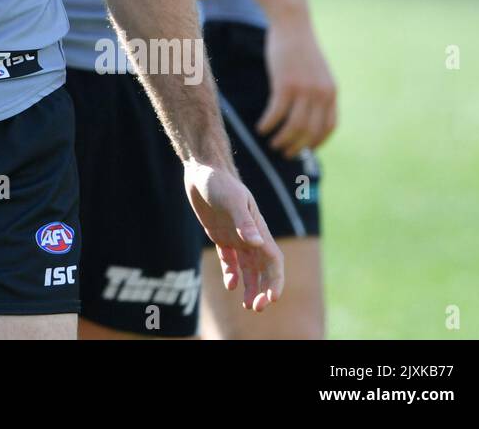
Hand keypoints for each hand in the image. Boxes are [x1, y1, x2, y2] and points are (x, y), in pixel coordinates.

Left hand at [184, 162, 283, 311]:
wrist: (203, 171)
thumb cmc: (219, 182)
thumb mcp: (232, 201)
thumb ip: (244, 222)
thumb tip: (257, 244)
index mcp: (258, 230)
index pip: (273, 261)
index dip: (275, 280)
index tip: (271, 298)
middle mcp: (250, 237)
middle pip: (264, 269)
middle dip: (264, 289)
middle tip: (257, 307)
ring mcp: (236, 237)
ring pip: (249, 269)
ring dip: (251, 287)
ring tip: (249, 306)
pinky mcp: (221, 236)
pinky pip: (230, 260)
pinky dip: (232, 274)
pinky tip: (230, 285)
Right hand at [259, 15, 336, 156]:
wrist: (292, 24)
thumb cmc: (300, 48)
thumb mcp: (316, 72)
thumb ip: (316, 92)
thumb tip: (308, 113)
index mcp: (331, 92)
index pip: (328, 127)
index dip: (316, 142)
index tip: (304, 149)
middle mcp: (321, 94)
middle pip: (310, 131)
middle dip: (297, 146)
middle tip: (284, 152)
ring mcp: (304, 90)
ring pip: (294, 126)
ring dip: (282, 139)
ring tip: (272, 143)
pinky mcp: (285, 84)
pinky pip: (276, 113)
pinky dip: (268, 124)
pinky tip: (261, 127)